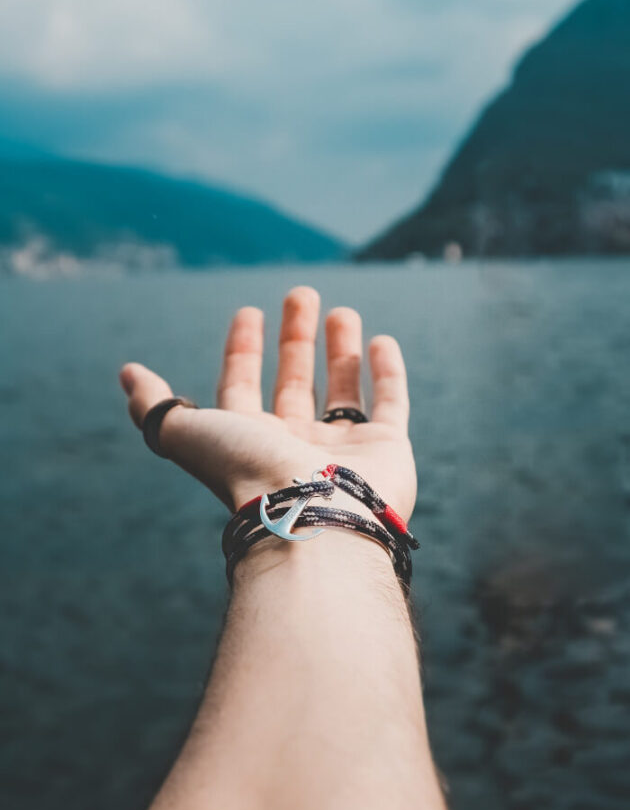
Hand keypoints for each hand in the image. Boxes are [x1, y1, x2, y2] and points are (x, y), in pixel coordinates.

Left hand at [119, 286, 416, 519]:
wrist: (313, 516)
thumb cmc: (249, 472)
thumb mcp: (188, 432)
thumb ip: (155, 405)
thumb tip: (127, 373)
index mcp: (250, 442)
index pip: (242, 387)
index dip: (242, 350)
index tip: (248, 312)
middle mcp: (296, 446)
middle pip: (293, 383)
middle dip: (295, 338)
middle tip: (301, 293)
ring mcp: (344, 449)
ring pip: (342, 390)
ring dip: (340, 350)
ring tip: (342, 311)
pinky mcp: (388, 450)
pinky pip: (390, 403)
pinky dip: (387, 373)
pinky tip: (381, 341)